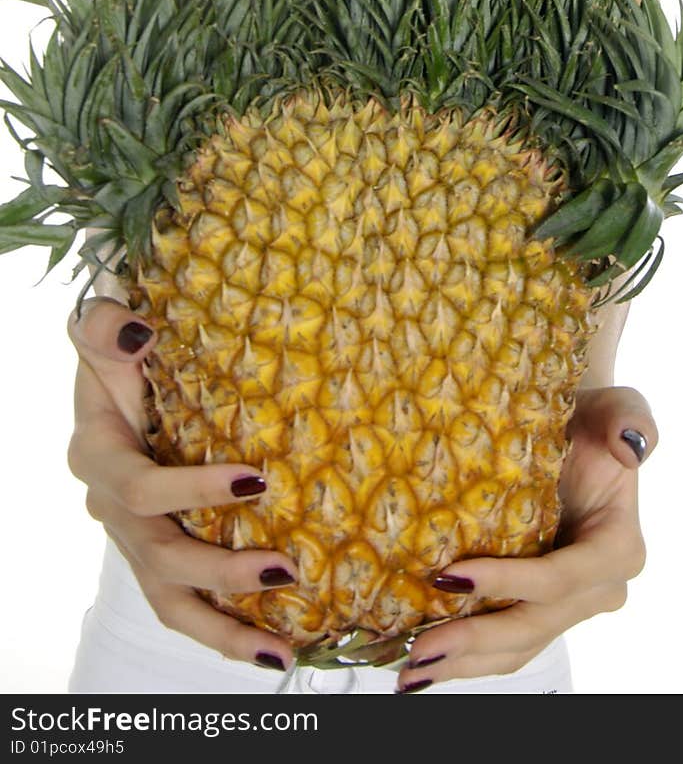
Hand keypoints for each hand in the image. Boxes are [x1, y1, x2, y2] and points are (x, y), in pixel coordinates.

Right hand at [66, 297, 298, 672]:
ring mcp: (135, 543)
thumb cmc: (120, 359)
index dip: (192, 490)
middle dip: (221, 571)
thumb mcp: (104, 337)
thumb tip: (138, 329)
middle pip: (161, 558)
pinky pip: (185, 609)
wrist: (114, 388)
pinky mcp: (157, 561)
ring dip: (224, 629)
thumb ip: (105, 327)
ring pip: (171, 604)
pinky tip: (276, 652)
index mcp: (99, 458)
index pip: (141, 487)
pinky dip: (225, 635)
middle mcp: (112, 510)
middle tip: (285, 569)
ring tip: (282, 651)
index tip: (254, 481)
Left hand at [392, 385, 657, 692]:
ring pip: (521, 646)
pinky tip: (429, 661)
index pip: (560, 576)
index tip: (451, 575)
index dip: (509, 582)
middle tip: (418, 650)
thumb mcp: (615, 404)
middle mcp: (600, 587)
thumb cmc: (590, 416)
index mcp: (618, 546)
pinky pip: (511, 643)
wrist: (576, 432)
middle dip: (476, 640)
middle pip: (535, 624)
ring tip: (411, 672)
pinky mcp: (545, 609)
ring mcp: (572, 605)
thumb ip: (629, 418)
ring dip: (467, 663)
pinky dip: (472, 657)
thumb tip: (631, 443)